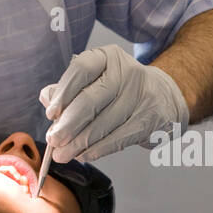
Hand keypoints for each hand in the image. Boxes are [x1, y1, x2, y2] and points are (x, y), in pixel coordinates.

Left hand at [40, 44, 188, 160]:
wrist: (166, 96)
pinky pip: (118, 138)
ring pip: (102, 124)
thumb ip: (69, 88)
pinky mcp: (151, 118)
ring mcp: (141, 95)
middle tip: (53, 140)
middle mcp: (126, 72)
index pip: (81, 69)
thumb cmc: (121, 89)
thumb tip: (46, 98)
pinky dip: (98, 149)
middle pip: (90, 100)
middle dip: (67, 125)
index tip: (51, 113)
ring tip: (62, 155)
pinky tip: (84, 154)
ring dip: (78, 143)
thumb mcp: (96, 80)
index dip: (63, 92)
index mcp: (107, 57)